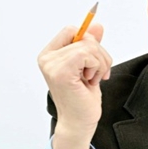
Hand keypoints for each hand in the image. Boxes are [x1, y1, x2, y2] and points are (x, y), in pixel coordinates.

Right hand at [37, 23, 112, 148]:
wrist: (79, 123)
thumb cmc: (82, 100)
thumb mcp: (90, 67)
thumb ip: (91, 46)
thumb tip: (96, 25)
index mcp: (50, 55)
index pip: (71, 30)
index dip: (89, 40)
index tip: (96, 60)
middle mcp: (47, 58)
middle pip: (83, 36)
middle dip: (100, 54)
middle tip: (97, 74)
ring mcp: (52, 64)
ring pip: (88, 45)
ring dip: (100, 63)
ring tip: (93, 79)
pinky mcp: (61, 72)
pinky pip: (87, 54)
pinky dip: (97, 67)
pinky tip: (91, 81)